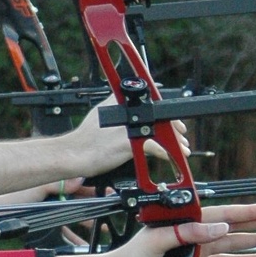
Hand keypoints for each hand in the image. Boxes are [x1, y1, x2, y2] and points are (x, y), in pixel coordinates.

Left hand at [60, 203, 255, 256]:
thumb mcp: (156, 242)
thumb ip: (186, 233)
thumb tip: (217, 226)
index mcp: (184, 222)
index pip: (222, 214)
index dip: (247, 211)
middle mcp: (192, 234)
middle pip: (232, 225)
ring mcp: (194, 251)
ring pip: (231, 242)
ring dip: (254, 239)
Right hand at [67, 106, 191, 178]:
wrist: (73, 153)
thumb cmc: (84, 140)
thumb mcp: (99, 113)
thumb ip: (113, 105)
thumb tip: (120, 99)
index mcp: (119, 101)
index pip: (150, 101)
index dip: (164, 109)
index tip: (171, 118)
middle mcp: (126, 111)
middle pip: (159, 114)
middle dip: (174, 125)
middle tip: (181, 134)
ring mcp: (128, 126)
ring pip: (161, 130)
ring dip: (175, 140)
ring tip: (182, 148)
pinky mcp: (128, 143)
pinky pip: (155, 147)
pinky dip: (167, 153)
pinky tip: (172, 157)